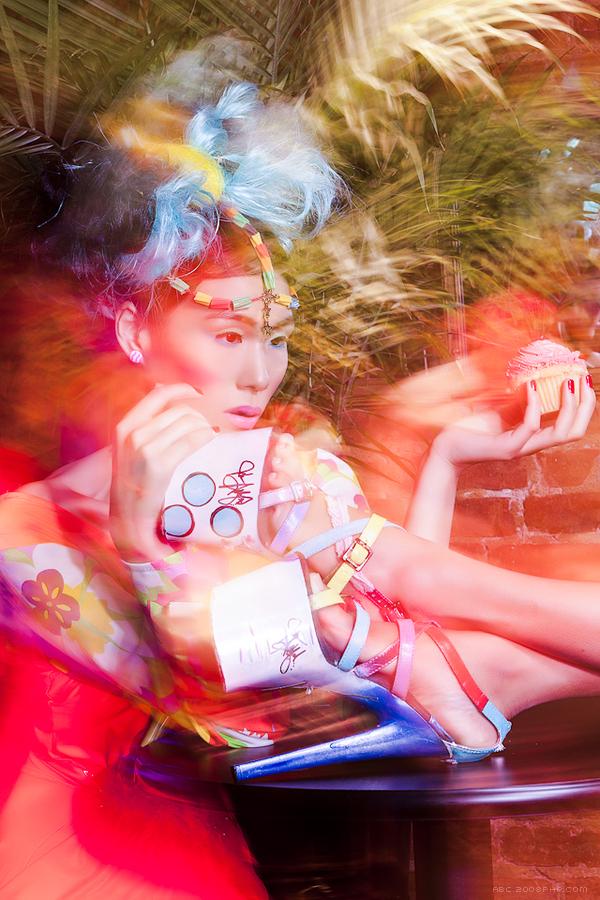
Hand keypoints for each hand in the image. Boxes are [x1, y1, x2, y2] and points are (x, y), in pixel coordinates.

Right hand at [110, 383, 215, 561]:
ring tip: (211, 437)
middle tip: (208, 429)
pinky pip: (192, 440)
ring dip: (205, 427)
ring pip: (188, 423)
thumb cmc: (133, 489)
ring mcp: (144, 449)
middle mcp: (131, 434)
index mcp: (124, 427)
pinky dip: (206, 436)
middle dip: (199, 417)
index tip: (198, 394)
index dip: (182, 389)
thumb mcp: (131, 453)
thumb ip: (148, 430)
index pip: (158, 394)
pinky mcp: (158, 465)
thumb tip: (173, 405)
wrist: (126, 524)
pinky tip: (212, 440)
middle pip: (179, 410)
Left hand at [432, 374, 594, 467]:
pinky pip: (531, 428)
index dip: (583, 404)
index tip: (583, 377)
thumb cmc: (470, 428)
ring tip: (568, 382)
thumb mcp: (499, 409)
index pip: (571, 425)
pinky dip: (536, 406)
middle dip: (585, 405)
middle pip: (574, 431)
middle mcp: (532, 443)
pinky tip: (533, 387)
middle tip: (584, 379)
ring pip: (561, 433)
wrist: (446, 448)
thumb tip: (536, 379)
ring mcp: (521, 447)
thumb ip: (518, 400)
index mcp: (533, 435)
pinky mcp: (507, 449)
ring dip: (569, 406)